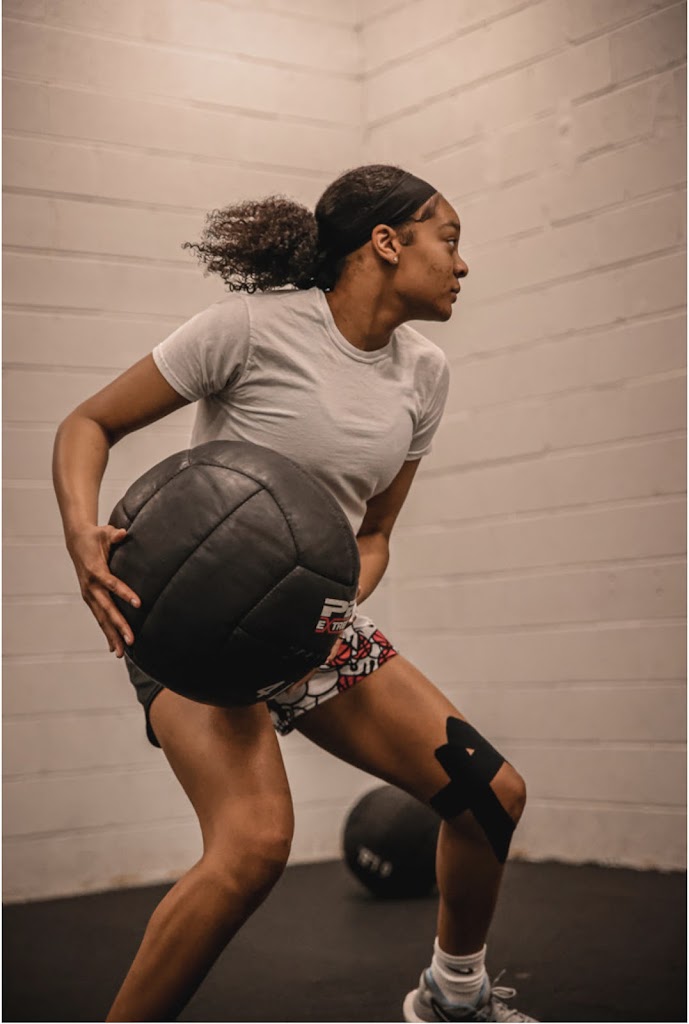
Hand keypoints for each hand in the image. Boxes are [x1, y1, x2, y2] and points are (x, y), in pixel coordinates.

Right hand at [67, 524, 140, 657]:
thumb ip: (115, 535)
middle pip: (106, 608)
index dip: (124, 593)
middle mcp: (90, 586)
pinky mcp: (90, 599)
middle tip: (131, 639)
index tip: (138, 603)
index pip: (112, 584)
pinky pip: (99, 618)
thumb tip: (123, 533)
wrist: (76, 541)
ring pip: (101, 618)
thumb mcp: (104, 532)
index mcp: (95, 570)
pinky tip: (114, 647)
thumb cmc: (95, 537)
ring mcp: (89, 595)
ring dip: (112, 635)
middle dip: (119, 625)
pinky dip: (107, 633)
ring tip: (122, 652)